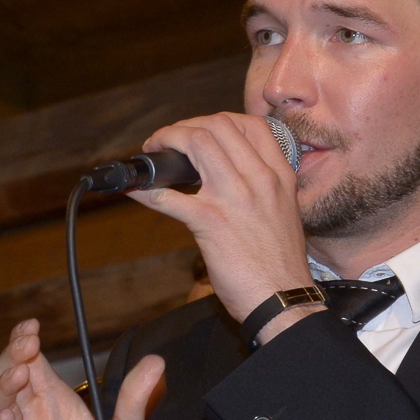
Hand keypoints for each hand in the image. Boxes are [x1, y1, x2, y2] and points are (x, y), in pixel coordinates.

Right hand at [0, 319, 164, 419]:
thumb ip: (135, 398)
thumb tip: (158, 360)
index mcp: (57, 400)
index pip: (34, 361)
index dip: (27, 341)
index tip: (33, 325)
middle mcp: (36, 415)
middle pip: (12, 376)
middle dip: (13, 355)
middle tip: (27, 340)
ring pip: (1, 405)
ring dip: (6, 385)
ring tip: (21, 371)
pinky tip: (9, 412)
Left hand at [128, 113, 314, 323]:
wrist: (284, 299)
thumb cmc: (282, 263)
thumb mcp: (285, 211)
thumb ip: (263, 188)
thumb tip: (231, 177)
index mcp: (279, 175)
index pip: (250, 124)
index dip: (217, 120)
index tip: (200, 130)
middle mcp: (259, 178)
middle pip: (217, 125)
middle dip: (185, 126)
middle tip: (168, 141)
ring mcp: (234, 196)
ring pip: (195, 142)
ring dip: (166, 141)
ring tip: (152, 152)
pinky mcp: (210, 221)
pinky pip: (168, 195)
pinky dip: (145, 189)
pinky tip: (134, 189)